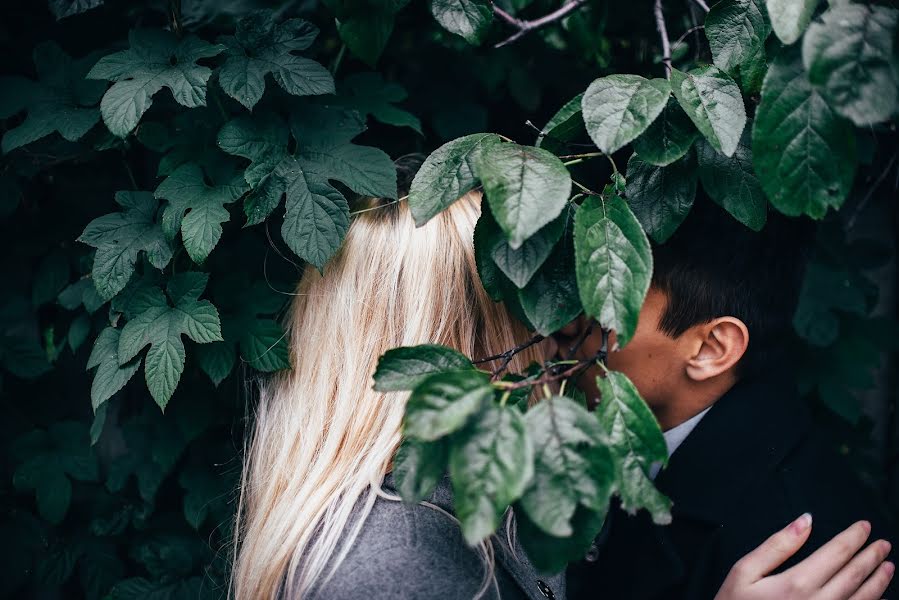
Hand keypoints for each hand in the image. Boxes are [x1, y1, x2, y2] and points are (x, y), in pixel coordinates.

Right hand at [714, 514, 893, 599]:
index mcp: (798, 582)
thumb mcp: (745, 571)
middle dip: (871, 557)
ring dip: (878, 581)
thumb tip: (805, 521)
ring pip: (862, 598)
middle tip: (884, 544)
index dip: (852, 537)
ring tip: (889, 567)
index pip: (836, 553)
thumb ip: (777, 546)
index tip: (865, 526)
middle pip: (853, 575)